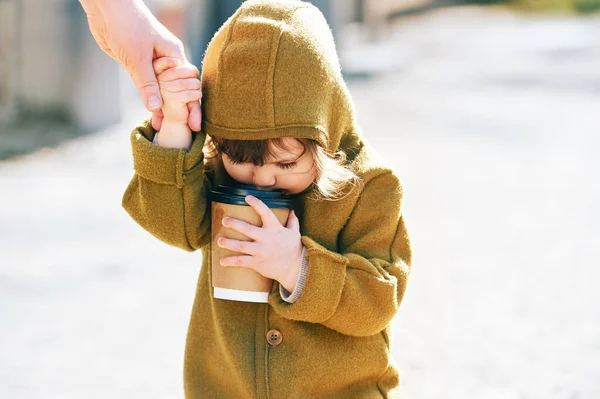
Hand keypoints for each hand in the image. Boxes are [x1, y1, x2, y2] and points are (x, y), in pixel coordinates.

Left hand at [78, 0, 201, 130]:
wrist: (107, 8)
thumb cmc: (127, 26)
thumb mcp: (138, 58)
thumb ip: (147, 84)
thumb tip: (155, 108)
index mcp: (174, 55)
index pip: (188, 86)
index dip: (192, 107)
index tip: (194, 126)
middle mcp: (166, 60)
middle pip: (178, 90)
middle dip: (181, 111)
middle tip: (185, 132)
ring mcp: (152, 62)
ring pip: (161, 89)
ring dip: (162, 107)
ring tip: (162, 128)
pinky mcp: (137, 63)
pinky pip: (146, 85)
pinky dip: (149, 98)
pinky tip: (151, 113)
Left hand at [217, 196, 302, 292]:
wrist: (295, 268)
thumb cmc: (294, 249)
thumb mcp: (294, 233)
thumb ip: (292, 221)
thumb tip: (292, 210)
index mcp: (275, 229)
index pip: (265, 213)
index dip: (256, 204)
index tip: (247, 197)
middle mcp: (266, 239)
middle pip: (247, 229)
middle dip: (234, 224)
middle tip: (224, 220)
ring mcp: (260, 251)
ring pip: (240, 246)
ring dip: (228, 243)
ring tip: (219, 240)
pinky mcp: (257, 263)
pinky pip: (241, 261)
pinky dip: (230, 261)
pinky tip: (222, 261)